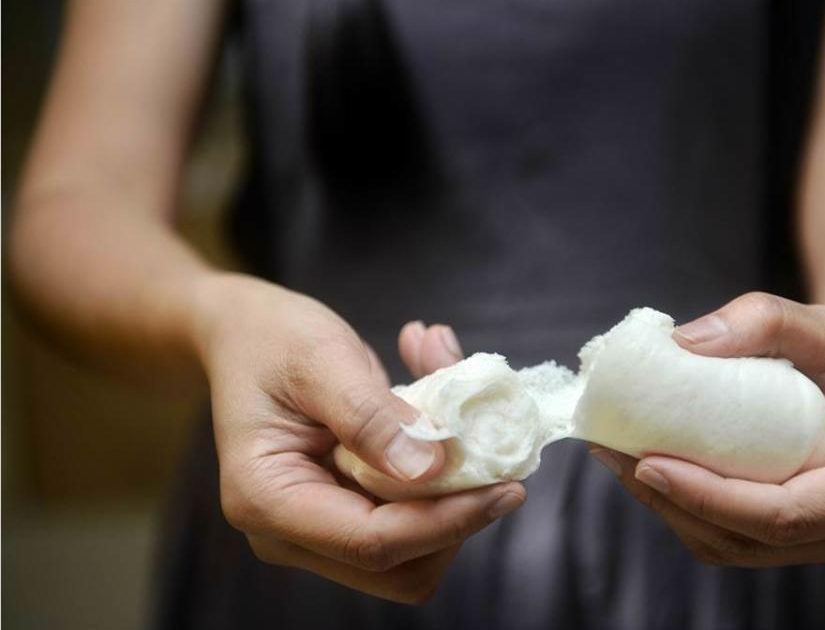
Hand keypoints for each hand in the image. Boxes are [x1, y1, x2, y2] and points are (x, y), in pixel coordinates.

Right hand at [193, 274, 524, 601]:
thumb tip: (431, 470)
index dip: (446, 521)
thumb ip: (371, 417)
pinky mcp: (345, 508)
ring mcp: (317, 526)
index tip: (506, 488)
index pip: (371, 542)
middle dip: (456, 516)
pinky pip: (409, 513)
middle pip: (398, 565)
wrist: (245, 332)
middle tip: (493, 452)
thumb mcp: (321, 360)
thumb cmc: (270, 338)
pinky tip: (440, 404)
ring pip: (413, 548)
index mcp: (267, 499)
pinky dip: (441, 471)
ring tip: (456, 399)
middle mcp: (288, 529)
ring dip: (454, 487)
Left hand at [592, 284, 824, 565]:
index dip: (707, 496)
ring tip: (622, 459)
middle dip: (674, 503)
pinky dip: (693, 506)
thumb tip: (678, 344)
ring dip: (674, 509)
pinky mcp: (817, 534)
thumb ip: (761, 321)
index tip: (645, 462)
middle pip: (752, 540)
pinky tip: (654, 466)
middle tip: (615, 455)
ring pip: (740, 547)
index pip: (785, 514)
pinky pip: (743, 535)